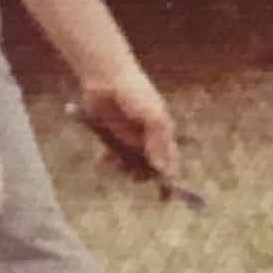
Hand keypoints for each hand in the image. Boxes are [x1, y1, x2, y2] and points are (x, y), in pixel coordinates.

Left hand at [76, 62, 179, 184]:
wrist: (106, 76)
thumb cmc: (135, 92)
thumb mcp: (152, 115)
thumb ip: (158, 142)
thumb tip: (162, 169)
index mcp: (163, 131)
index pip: (170, 160)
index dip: (169, 177)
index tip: (165, 196)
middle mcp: (148, 136)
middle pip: (149, 166)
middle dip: (141, 174)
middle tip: (131, 175)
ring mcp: (130, 136)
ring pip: (129, 163)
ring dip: (122, 169)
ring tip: (112, 167)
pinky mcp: (112, 135)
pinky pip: (112, 156)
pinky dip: (108, 162)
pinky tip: (101, 163)